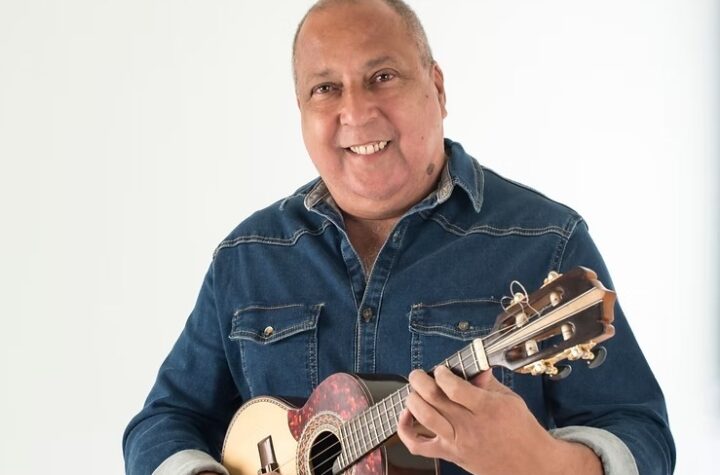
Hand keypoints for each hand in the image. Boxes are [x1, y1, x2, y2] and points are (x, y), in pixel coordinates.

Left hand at [396, 366, 601, 474]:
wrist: (532, 465)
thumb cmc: (522, 430)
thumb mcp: (510, 400)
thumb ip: (487, 382)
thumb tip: (473, 366)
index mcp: (487, 408)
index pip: (454, 387)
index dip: (441, 374)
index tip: (440, 369)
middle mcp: (470, 426)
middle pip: (434, 399)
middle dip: (419, 380)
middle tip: (419, 374)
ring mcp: (458, 443)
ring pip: (424, 418)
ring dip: (412, 399)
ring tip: (414, 390)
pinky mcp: (451, 455)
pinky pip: (419, 447)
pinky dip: (405, 430)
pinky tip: (406, 416)